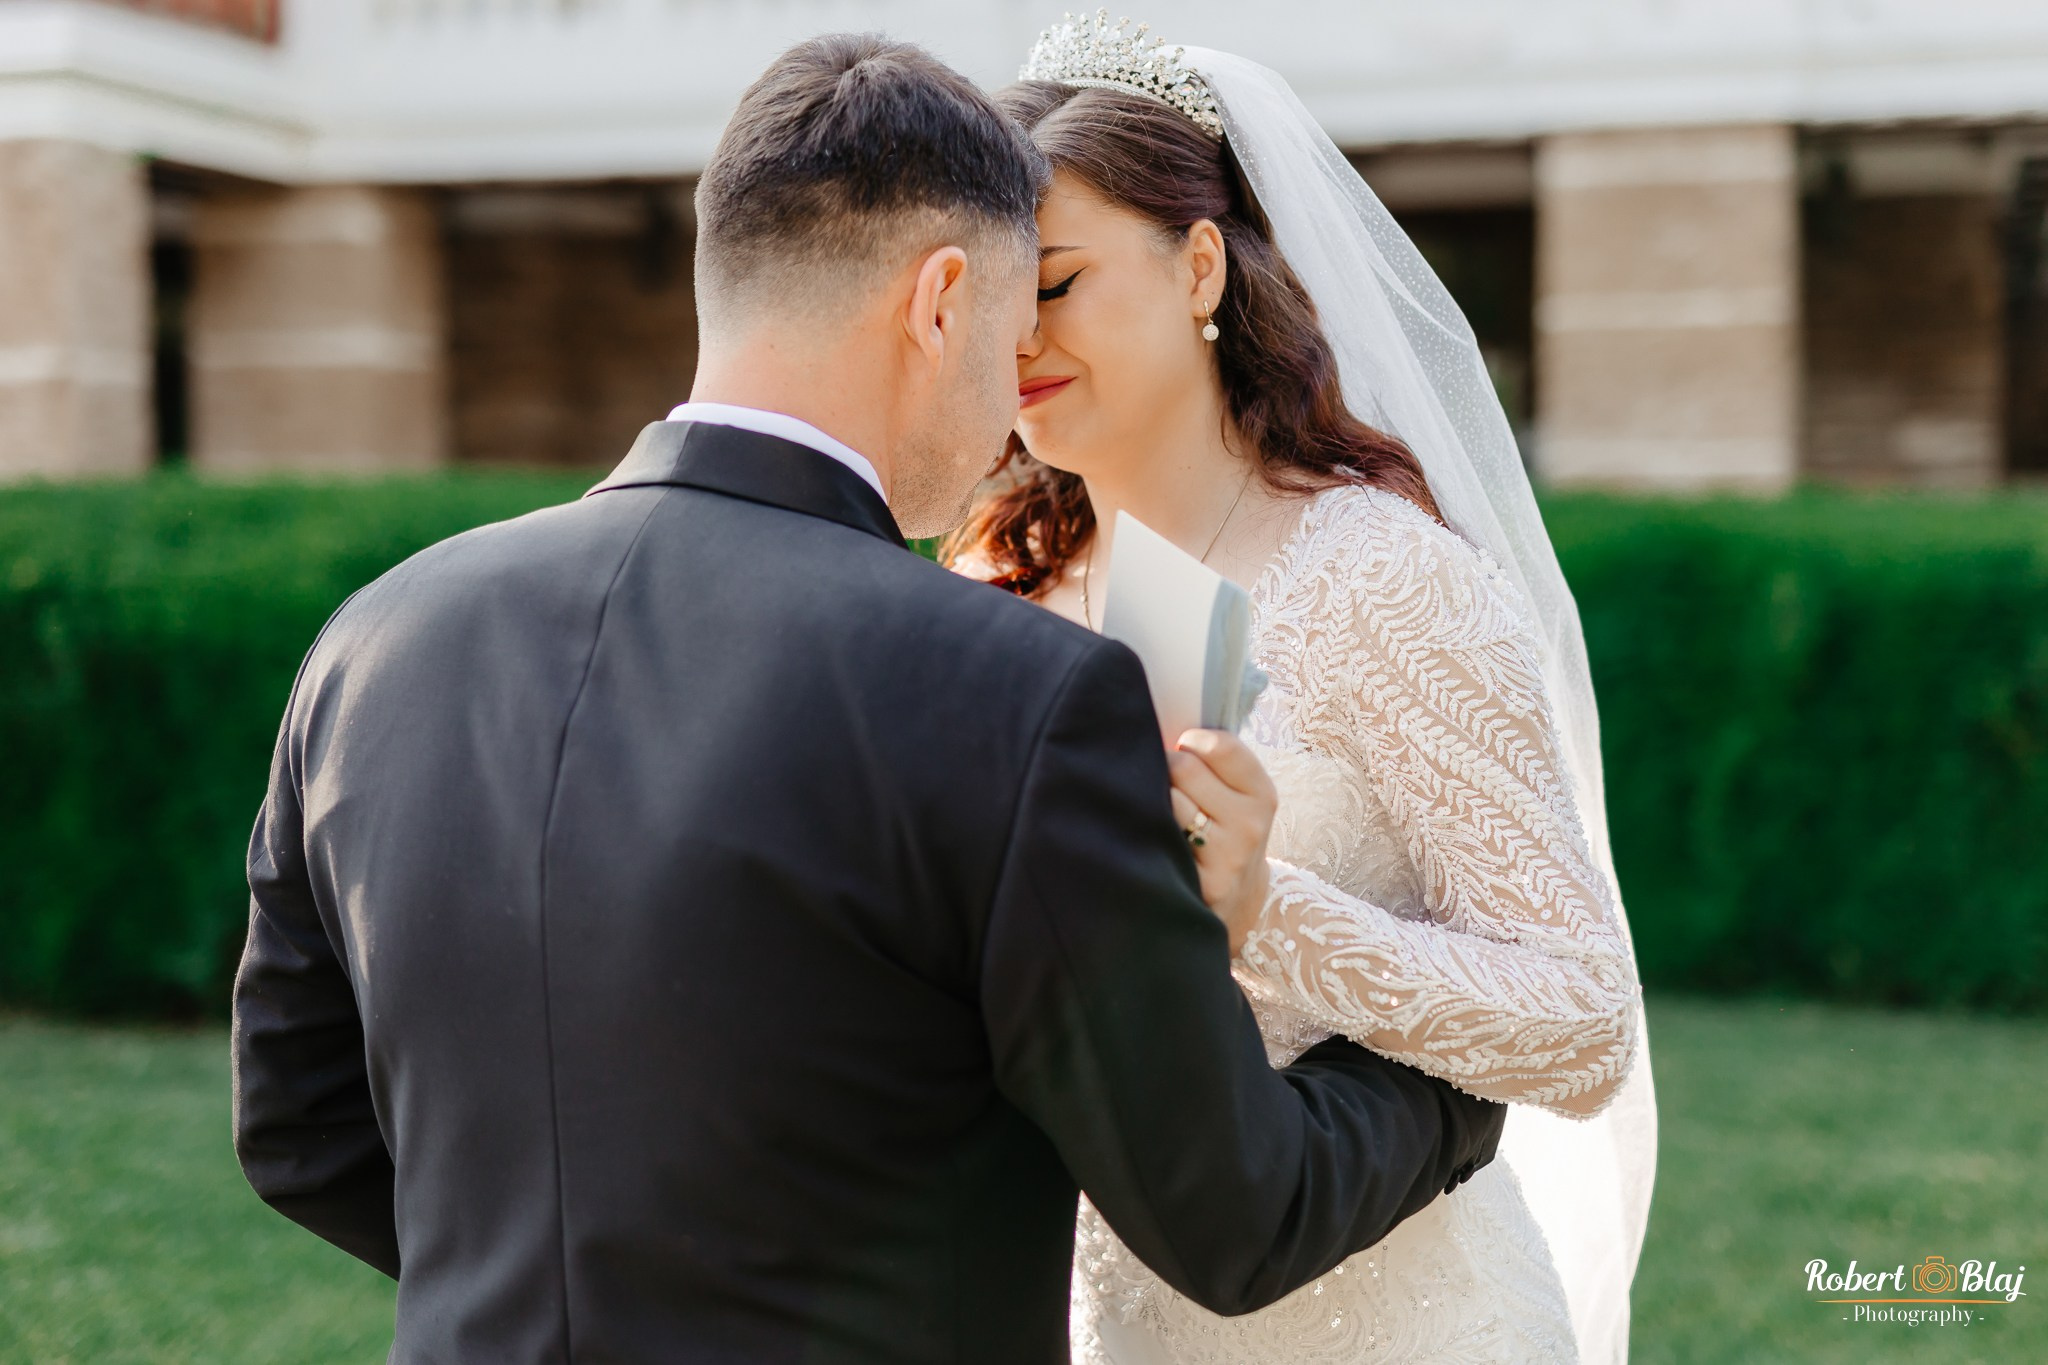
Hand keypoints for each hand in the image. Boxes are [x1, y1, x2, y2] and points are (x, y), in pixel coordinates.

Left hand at [1167, 729, 1277, 957]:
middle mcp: (1251, 823)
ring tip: (1157, 812)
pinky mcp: (1204, 883)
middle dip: (1165, 768)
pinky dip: (1149, 832)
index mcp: (1261, 793)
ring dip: (1153, 801)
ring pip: (1169, 801)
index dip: (1190, 741)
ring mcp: (1229, 856)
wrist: (1239, 903)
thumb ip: (1214, 762)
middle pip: (1185, 768)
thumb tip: (1163, 721)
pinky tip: (1154, 839)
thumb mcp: (1238, 797)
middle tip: (1163, 782)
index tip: (1181, 749)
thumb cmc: (1225, 833)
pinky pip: (1161, 839)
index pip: (1220, 745)